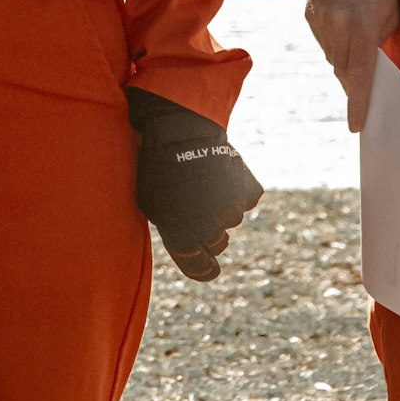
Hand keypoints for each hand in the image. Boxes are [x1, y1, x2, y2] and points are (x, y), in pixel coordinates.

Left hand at [127, 89, 262, 281]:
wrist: (179, 131)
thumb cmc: (156, 167)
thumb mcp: (150, 203)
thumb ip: (170, 228)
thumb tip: (184, 241)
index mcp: (184, 239)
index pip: (201, 269)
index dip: (203, 269)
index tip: (209, 267)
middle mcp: (213, 231)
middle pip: (217, 242)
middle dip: (209, 229)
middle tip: (195, 202)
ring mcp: (234, 212)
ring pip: (231, 217)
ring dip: (221, 204)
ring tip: (204, 178)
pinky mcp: (250, 191)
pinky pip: (245, 198)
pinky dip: (237, 187)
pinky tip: (221, 170)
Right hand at [305, 0, 399, 132]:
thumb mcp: (390, 16)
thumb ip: (376, 44)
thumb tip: (366, 70)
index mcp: (360, 28)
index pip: (359, 76)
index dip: (358, 104)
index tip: (356, 125)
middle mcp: (336, 26)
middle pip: (342, 71)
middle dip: (352, 83)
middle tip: (362, 90)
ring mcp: (319, 20)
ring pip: (331, 58)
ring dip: (343, 61)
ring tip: (354, 47)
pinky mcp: (310, 14)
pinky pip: (322, 40)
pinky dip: (333, 44)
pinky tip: (343, 30)